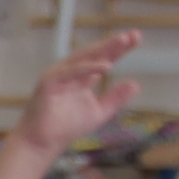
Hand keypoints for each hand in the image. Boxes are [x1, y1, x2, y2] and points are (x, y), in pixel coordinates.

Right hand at [9, 32, 140, 164]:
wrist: (42, 143)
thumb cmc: (66, 127)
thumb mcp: (99, 112)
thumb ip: (115, 98)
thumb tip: (136, 84)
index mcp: (82, 77)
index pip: (103, 59)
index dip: (119, 50)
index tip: (136, 38)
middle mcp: (71, 72)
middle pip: (95, 54)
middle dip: (114, 44)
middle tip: (133, 35)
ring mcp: (59, 75)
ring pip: (83, 57)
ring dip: (103, 49)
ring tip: (122, 41)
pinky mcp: (49, 82)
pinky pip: (71, 71)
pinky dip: (87, 67)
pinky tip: (105, 66)